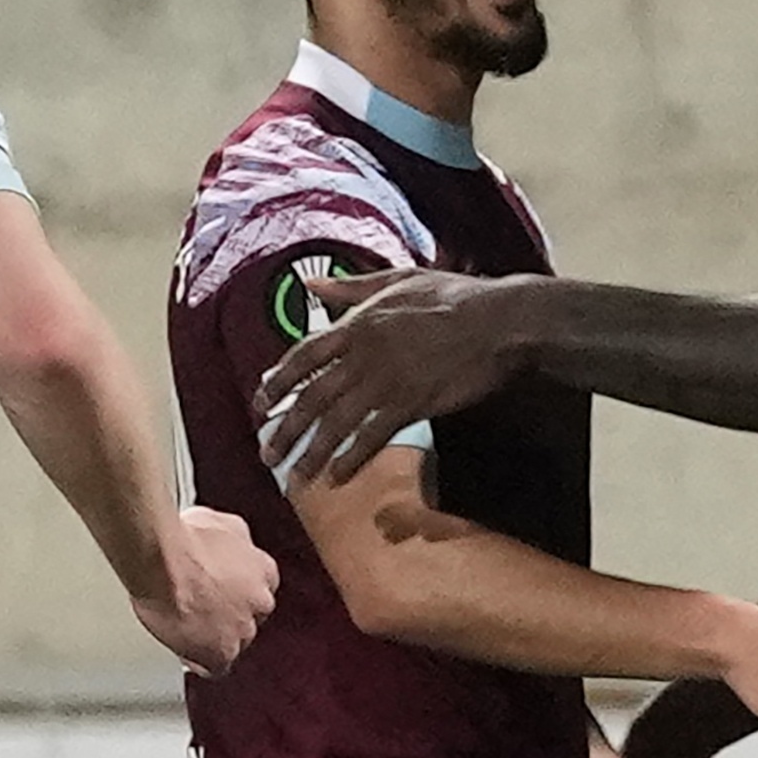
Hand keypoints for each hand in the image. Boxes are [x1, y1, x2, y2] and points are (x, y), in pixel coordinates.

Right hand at [132, 507, 278, 675]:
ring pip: (233, 642)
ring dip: (213, 637)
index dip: (234, 591)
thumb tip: (229, 540)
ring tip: (186, 628)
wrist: (164, 561)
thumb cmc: (185, 539)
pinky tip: (185, 651)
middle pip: (248, 617)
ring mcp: (242, 629)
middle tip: (198, 608)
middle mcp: (260, 601)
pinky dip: (200, 661)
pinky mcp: (221, 653)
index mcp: (264, 569)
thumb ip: (234, 538)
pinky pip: (216, 667)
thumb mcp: (220, 522)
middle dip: (226, 615)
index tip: (219, 591)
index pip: (258, 589)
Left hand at [251, 268, 525, 487]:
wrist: (497, 321)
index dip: (277, 382)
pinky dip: (351, 458)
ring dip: (311, 453)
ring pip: (335, 423)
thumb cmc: (453, 296)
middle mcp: (362, 355)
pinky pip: (371, 437)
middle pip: (311, 398)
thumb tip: (311, 285)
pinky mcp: (410, 404)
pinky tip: (337, 477)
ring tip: (295, 477)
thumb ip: (351, 288)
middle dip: (285, 430)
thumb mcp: (397, 280)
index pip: (303, 356)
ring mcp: (385, 381)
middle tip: (267, 455)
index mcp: (356, 324)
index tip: (260, 403)